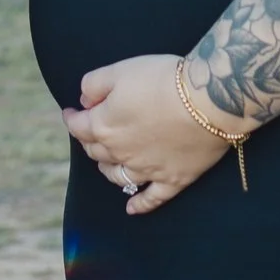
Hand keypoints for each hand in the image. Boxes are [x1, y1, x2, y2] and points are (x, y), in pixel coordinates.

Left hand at [62, 54, 242, 214]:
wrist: (208, 101)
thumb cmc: (162, 80)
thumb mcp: (120, 70)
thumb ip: (94, 84)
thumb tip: (84, 101)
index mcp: (104, 126)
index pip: (78, 126)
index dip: (72, 118)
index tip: (71, 112)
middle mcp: (121, 153)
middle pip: (96, 152)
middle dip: (89, 141)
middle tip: (92, 131)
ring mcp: (147, 170)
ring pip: (118, 176)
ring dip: (109, 169)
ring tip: (108, 162)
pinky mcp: (172, 180)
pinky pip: (151, 199)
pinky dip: (139, 205)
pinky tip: (131, 209)